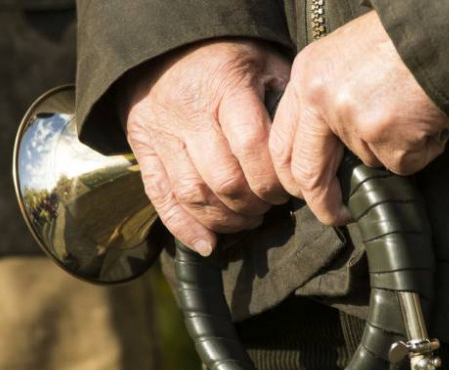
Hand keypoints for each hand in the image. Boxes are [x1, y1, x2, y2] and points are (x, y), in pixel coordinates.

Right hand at [121, 40, 289, 255]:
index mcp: (223, 87)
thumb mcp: (263, 62)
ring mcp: (160, 134)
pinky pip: (160, 198)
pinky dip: (183, 227)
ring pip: (192, 194)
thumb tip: (306, 147)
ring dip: (225, 219)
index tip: (287, 190)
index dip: (272, 179)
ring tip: (248, 220)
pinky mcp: (142, 150)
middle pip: (223, 178)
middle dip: (253, 203)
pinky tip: (208, 244)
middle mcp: (187, 113)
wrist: (163, 46)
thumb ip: (283, 100)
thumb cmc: (225, 58)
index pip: (251, 147)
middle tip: (270, 206)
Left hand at [269, 12, 448, 224]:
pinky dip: (417, 151)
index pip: (281, 143)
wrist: (444, 32)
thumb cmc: (400, 42)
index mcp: (305, 78)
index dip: (292, 177)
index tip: (306, 193)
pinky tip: (425, 120)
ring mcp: (354, 122)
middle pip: (308, 172)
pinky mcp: (388, 140)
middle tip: (337, 215)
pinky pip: (401, 164)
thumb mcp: (342, 58)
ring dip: (390, 151)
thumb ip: (325, 100)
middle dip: (322, 203)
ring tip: (409, 115)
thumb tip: (327, 150)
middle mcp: (321, 100)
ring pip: (368, 162)